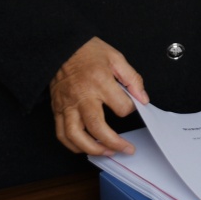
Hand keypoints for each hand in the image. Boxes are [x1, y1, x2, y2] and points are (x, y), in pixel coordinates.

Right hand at [49, 37, 147, 156]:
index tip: (132, 108)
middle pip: (97, 127)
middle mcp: (82, 96)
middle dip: (114, 143)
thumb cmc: (88, 51)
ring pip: (76, 136)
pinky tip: (85, 147)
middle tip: (127, 149)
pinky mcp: (57, 109)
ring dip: (93, 149)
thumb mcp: (116, 58)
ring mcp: (67, 105)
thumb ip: (132, 79)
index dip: (131, 110)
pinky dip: (73, 146)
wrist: (61, 46)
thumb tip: (143, 98)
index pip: (121, 107)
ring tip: (107, 152)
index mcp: (100, 82)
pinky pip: (62, 134)